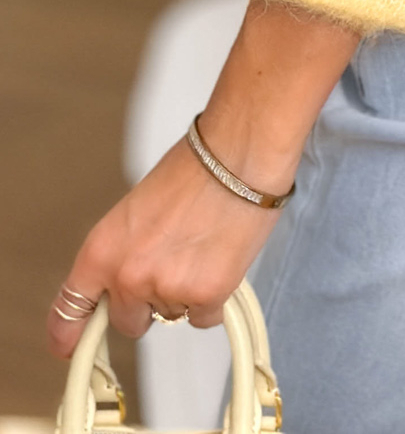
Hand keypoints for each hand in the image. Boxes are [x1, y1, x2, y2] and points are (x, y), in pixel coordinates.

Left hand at [47, 132, 282, 351]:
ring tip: (203, 247)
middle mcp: (127, 276)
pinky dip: (215, 298)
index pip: (70, 308)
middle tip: (172, 266)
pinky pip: (205, 317)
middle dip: (148, 303)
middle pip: (128, 321)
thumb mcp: (138, 208)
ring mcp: (165, 290)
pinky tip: (222, 259)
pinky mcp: (205, 297)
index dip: (69, 332)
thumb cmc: (196, 168)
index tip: (69, 345)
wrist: (240, 155)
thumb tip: (131, 276)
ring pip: (172, 315)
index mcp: (102, 250)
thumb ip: (126, 251)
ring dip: (186, 293)